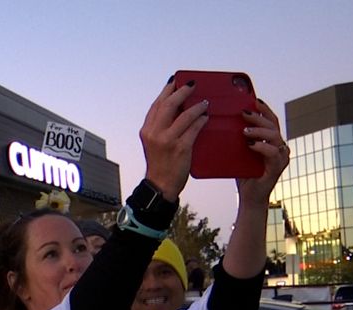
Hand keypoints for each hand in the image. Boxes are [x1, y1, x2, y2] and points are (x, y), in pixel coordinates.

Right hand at [140, 77, 208, 200]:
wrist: (161, 186)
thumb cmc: (160, 165)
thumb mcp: (154, 143)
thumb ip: (161, 127)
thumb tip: (177, 109)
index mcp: (147, 130)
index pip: (157, 105)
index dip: (166, 91)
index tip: (175, 81)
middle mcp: (155, 133)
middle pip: (169, 105)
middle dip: (182, 92)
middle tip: (192, 84)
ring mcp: (167, 141)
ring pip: (184, 115)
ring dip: (196, 106)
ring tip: (204, 102)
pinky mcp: (181, 148)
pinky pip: (194, 129)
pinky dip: (201, 121)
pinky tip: (205, 117)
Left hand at [235, 99, 290, 203]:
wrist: (248, 197)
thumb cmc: (244, 174)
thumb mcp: (239, 152)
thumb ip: (237, 138)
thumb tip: (222, 121)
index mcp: (271, 140)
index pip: (270, 119)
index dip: (264, 108)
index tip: (253, 100)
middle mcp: (279, 146)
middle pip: (273, 124)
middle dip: (258, 116)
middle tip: (243, 113)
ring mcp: (281, 157)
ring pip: (274, 136)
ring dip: (259, 130)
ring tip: (244, 130)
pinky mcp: (278, 168)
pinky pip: (273, 153)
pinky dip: (262, 147)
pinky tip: (251, 145)